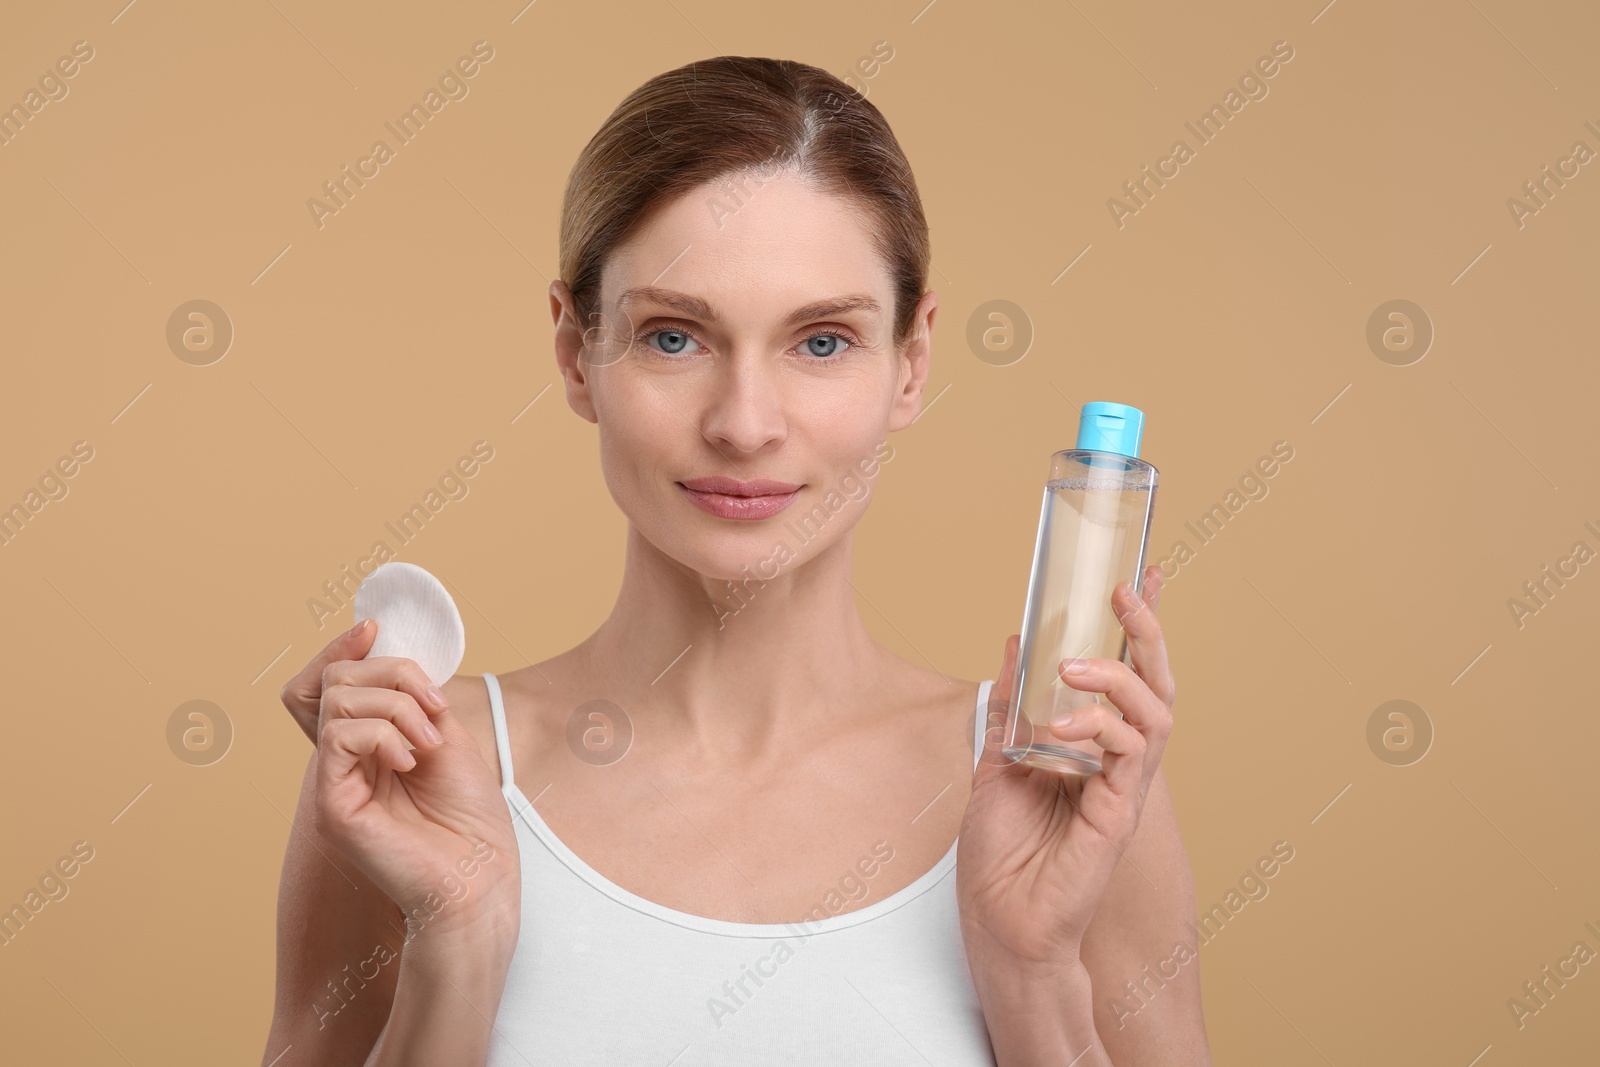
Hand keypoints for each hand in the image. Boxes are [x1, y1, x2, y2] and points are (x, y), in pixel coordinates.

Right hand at [294, 621, 520, 932]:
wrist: (480, 876)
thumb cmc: (471, 818)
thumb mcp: (446, 736)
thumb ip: (412, 698)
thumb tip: (385, 650)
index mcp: (367, 745)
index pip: (331, 682)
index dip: (343, 647)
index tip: (374, 628)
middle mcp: (343, 762)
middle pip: (335, 679)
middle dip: (392, 673)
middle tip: (434, 709)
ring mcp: (334, 783)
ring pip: (339, 700)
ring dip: (397, 706)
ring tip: (429, 743)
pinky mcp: (335, 805)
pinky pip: (339, 736)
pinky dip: (383, 733)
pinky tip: (410, 760)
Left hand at [957, 566, 1175, 969]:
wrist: (1001, 917)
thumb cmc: (1004, 852)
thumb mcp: (998, 760)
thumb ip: (1013, 708)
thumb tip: (1013, 646)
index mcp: (1093, 746)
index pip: (1126, 675)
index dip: (1138, 628)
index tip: (1141, 576)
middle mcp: (1116, 760)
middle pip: (1155, 684)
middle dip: (1147, 632)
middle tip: (1126, 592)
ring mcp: (1124, 785)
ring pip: (1154, 710)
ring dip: (1116, 678)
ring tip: (1073, 668)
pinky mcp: (1121, 810)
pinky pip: (1133, 751)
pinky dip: (1103, 726)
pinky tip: (1066, 725)